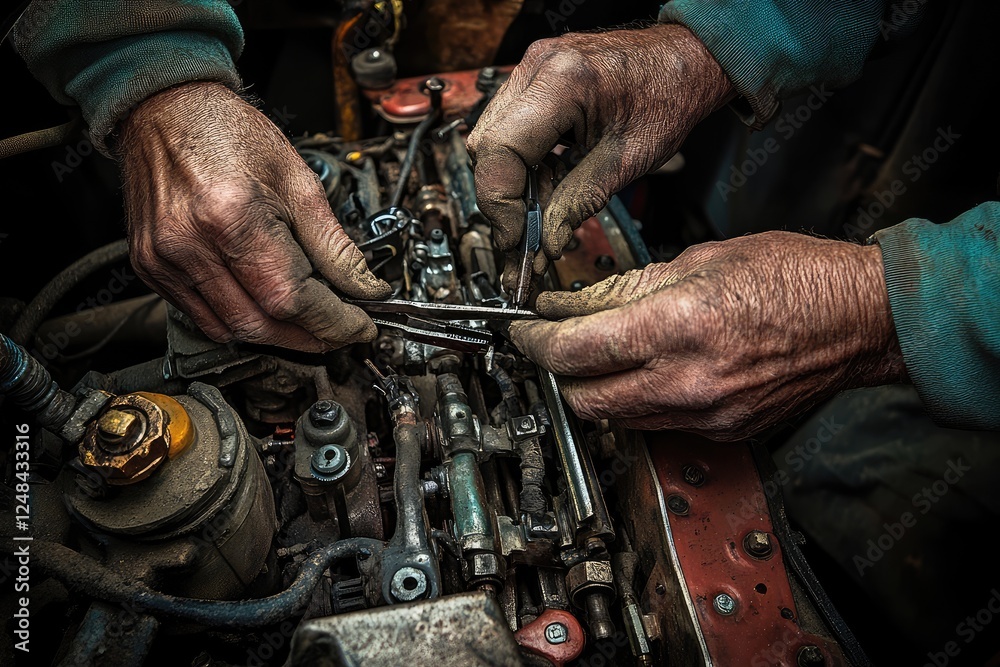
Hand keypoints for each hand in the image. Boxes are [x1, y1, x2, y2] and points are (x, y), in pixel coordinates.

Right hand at [118, 82, 389, 352]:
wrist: (166, 110)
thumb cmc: (227, 133)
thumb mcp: (298, 180)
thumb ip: (333, 243)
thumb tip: (364, 286)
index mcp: (232, 216)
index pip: (292, 298)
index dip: (333, 321)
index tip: (360, 325)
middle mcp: (190, 244)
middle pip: (262, 324)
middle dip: (310, 336)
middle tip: (340, 329)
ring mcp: (165, 260)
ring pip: (231, 330)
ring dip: (277, 336)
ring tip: (308, 322)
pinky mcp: (151, 268)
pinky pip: (201, 318)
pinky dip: (240, 323)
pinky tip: (264, 308)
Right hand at [467, 24, 732, 284]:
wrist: (683, 62)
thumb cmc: (668, 96)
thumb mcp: (626, 162)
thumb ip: (578, 203)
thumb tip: (545, 242)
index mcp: (563, 82)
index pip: (500, 151)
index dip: (500, 204)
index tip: (514, 239)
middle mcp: (538, 68)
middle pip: (486, 148)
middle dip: (503, 201)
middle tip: (525, 241)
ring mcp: (532, 69)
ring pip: (490, 141)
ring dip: (510, 186)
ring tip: (538, 220)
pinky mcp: (534, 79)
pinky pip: (507, 129)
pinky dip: (520, 165)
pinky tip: (543, 189)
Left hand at [510, 232, 907, 439]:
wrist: (861, 319)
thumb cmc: (796, 277)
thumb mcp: (701, 260)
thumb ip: (626, 288)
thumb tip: (572, 302)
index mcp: (678, 326)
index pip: (573, 350)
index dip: (534, 340)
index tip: (523, 328)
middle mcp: (688, 381)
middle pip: (582, 399)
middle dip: (556, 372)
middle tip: (551, 341)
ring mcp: (706, 414)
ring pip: (614, 419)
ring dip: (593, 389)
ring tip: (596, 354)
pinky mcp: (722, 431)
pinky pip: (655, 425)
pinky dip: (635, 401)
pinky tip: (642, 371)